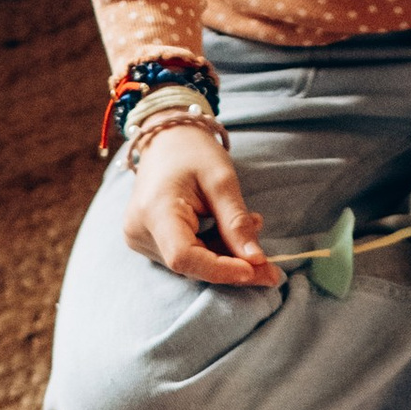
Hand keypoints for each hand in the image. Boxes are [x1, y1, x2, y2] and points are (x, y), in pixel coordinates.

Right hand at [123, 121, 279, 288]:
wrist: (165, 140)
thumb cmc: (192, 152)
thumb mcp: (221, 180)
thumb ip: (236, 221)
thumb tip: (257, 260)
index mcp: (154, 211)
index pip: (184, 257)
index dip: (220, 269)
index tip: (256, 269)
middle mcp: (139, 231)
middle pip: (190, 265)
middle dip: (232, 268)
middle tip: (271, 267)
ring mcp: (141, 239)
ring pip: (191, 264)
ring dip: (226, 257)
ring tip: (253, 225)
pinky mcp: (149, 242)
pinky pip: (186, 257)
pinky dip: (214, 251)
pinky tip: (231, 230)